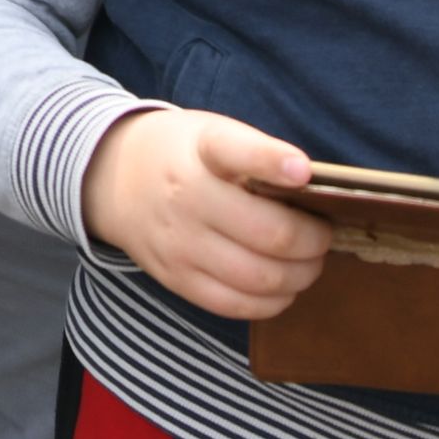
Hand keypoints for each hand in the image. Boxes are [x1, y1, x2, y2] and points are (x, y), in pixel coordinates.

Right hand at [80, 109, 329, 321]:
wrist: (116, 179)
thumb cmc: (185, 155)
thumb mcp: (214, 133)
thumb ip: (261, 156)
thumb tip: (317, 193)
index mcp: (200, 150)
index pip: (234, 151)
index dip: (272, 161)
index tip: (303, 170)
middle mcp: (186, 197)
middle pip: (270, 234)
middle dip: (315, 241)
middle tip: (322, 235)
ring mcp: (179, 243)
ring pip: (260, 278)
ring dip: (301, 276)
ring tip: (307, 263)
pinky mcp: (176, 278)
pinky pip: (236, 305)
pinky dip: (272, 301)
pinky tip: (281, 285)